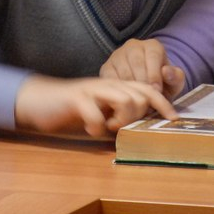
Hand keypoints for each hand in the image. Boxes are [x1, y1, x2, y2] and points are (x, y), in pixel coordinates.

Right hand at [15, 76, 177, 136]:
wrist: (39, 100)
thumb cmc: (73, 108)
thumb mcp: (102, 111)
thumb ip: (121, 115)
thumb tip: (143, 128)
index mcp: (117, 86)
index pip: (148, 90)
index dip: (163, 104)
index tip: (174, 120)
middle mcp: (108, 83)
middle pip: (141, 95)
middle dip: (137, 116)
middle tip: (120, 126)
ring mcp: (93, 88)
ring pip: (126, 100)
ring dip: (121, 120)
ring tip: (107, 127)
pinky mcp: (76, 98)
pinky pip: (96, 113)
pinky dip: (97, 126)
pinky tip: (91, 129)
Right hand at [99, 38, 185, 96]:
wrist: (147, 90)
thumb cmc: (163, 84)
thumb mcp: (174, 82)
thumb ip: (175, 77)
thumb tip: (166, 72)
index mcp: (152, 46)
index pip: (153, 55)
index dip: (155, 74)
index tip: (157, 90)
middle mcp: (133, 46)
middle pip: (136, 62)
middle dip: (143, 82)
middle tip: (147, 99)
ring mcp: (118, 55)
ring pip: (123, 71)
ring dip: (131, 88)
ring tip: (138, 101)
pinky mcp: (106, 67)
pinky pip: (110, 78)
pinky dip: (118, 90)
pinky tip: (126, 99)